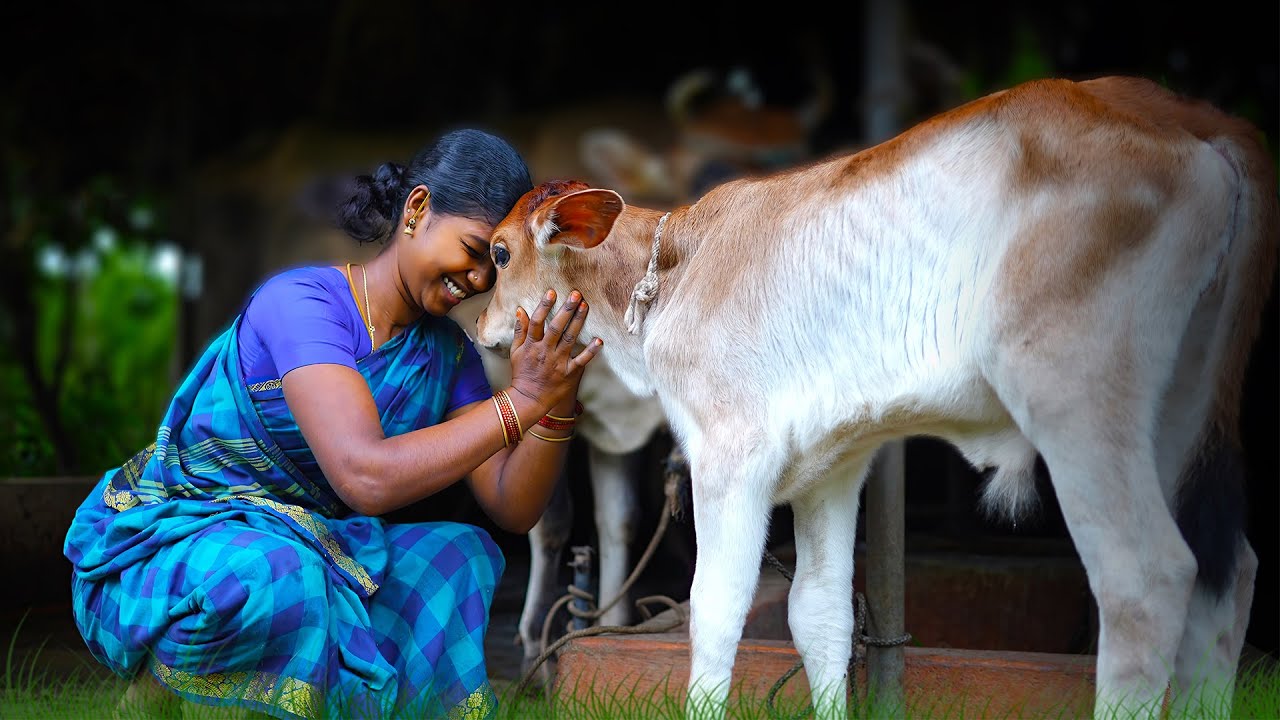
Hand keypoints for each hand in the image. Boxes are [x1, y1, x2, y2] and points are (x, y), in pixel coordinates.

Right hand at [508, 289, 601, 409]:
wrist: (528, 399)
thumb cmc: (522, 373)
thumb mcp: (515, 351)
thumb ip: (520, 330)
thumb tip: (520, 309)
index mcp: (532, 345)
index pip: (537, 321)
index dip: (544, 306)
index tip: (552, 292)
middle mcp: (545, 351)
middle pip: (556, 327)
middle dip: (566, 310)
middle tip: (576, 294)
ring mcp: (557, 362)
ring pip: (569, 339)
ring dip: (578, 322)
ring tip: (585, 306)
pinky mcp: (568, 373)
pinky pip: (581, 361)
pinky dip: (590, 351)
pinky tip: (599, 340)